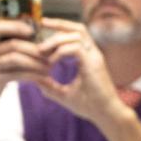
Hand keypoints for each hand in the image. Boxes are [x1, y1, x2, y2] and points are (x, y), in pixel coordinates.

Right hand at [0, 19, 48, 140]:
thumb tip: (43, 40)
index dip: (16, 26)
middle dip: (35, 49)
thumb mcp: (0, 57)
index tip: (34, 31)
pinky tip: (43, 77)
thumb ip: (15, 47)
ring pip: (15, 58)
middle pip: (13, 44)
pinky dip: (32, 75)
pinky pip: (15, 74)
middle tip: (52, 55)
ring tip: (50, 67)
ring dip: (36, 63)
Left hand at [36, 17, 140, 140]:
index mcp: (89, 58)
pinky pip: (76, 49)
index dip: (60, 28)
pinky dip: (61, 52)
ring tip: (42, 50)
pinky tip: (51, 62)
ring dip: (56, 40)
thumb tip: (33, 80)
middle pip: (78, 28)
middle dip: (59, 24)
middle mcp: (93, 54)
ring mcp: (95, 57)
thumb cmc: (90, 106)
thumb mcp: (64, 94)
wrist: (106, 116)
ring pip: (76, 35)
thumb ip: (50, 86)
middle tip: (40, 25)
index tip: (43, 28)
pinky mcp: (94, 64)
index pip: (76, 34)